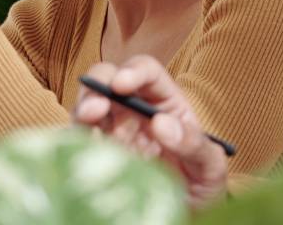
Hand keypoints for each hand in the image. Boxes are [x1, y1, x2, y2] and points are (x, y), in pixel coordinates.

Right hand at [75, 57, 228, 207]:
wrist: (190, 214)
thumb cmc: (202, 183)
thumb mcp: (210, 164)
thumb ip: (193, 143)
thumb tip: (161, 123)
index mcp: (165, 103)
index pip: (147, 73)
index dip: (133, 72)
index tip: (123, 84)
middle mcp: (134, 113)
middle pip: (108, 83)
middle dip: (97, 88)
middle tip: (95, 108)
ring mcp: (114, 135)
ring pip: (88, 111)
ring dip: (83, 112)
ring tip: (87, 120)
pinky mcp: (99, 159)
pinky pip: (79, 145)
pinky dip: (73, 142)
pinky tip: (77, 148)